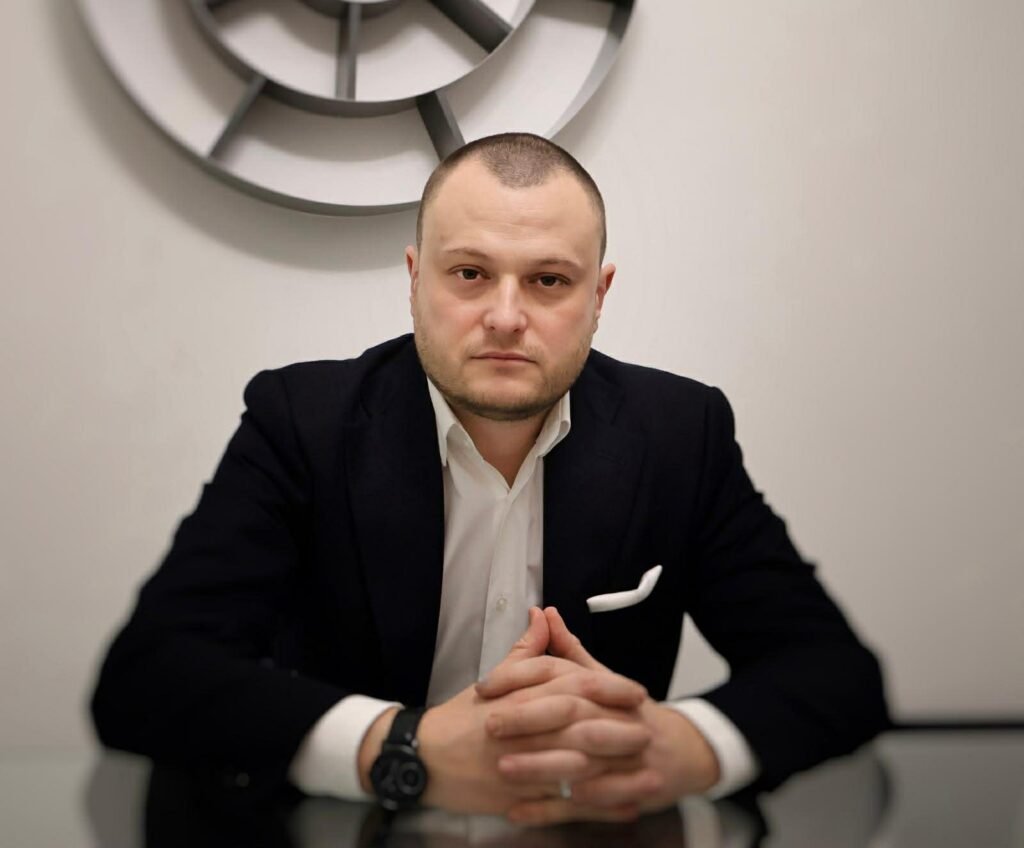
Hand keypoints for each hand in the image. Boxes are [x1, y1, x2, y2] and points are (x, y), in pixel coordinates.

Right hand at [364, 607, 648, 814]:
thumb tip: (545, 617)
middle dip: (618, 731)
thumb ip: (526, 651)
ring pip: (575, 769)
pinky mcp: (519, 797)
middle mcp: (524, 729)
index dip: (608, 689)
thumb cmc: (460, 718)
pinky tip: (622, 809)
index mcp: (521, 697)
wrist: (421, 757)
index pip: (572, 686)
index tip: (636, 692)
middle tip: (649, 731)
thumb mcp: (494, 679)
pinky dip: (595, 807)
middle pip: (580, 728)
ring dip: (614, 773)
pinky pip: (563, 805)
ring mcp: (522, 766)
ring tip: (646, 776)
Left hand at [483, 607, 721, 824]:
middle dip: (529, 721)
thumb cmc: (632, 713)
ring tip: (501, 769)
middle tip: (489, 725)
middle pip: (570, 716)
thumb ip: (570, 650)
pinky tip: (518, 812)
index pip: (562, 675)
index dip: (522, 678)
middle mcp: (614, 721)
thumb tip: (543, 612)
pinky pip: (584, 808)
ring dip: (539, 768)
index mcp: (604, 690)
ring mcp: (621, 761)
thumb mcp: (603, 678)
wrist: (682, 753)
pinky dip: (550, 811)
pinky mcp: (623, 796)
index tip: (485, 685)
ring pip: (577, 764)